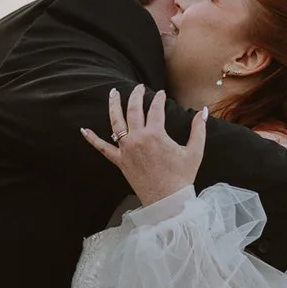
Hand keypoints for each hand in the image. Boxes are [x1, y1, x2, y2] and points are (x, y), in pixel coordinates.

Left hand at [82, 86, 204, 208]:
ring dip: (114, 105)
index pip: (156, 109)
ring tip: (113, 92)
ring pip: (116, 122)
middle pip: (134, 110)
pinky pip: (103, 148)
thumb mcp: (195, 151)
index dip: (160, 99)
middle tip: (139, 87)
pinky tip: (83, 130)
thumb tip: (203, 110)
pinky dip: (92, 139)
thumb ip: (198, 129)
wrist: (168, 201)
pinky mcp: (120, 161)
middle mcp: (137, 139)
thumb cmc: (182, 177)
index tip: (162, 94)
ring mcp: (126, 150)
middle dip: (136, 95)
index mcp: (156, 135)